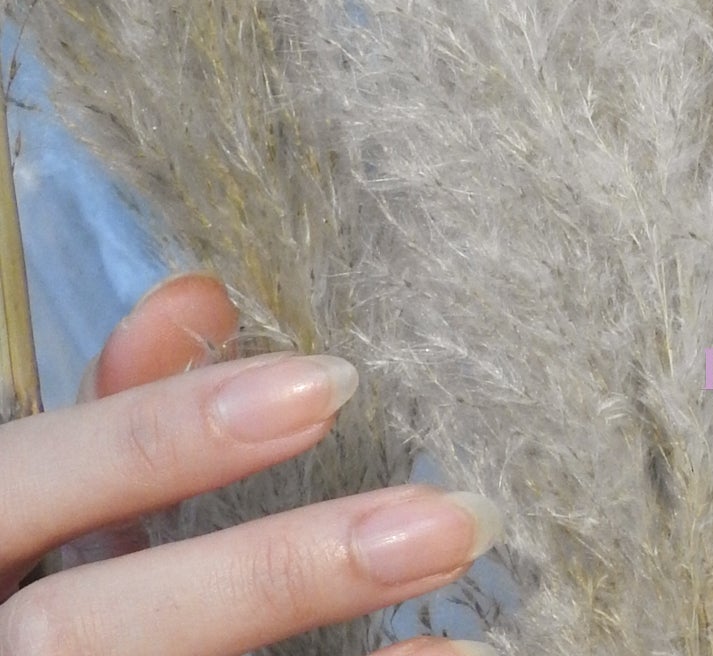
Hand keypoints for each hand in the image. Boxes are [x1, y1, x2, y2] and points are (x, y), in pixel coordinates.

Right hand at [0, 272, 499, 655]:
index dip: (160, 437)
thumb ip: (119, 408)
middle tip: (446, 524)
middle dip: (270, 574)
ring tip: (463, 637)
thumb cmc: (32, 574)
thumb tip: (200, 297)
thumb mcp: (49, 493)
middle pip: (84, 630)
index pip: (29, 478)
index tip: (327, 386)